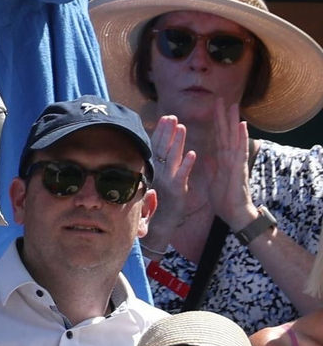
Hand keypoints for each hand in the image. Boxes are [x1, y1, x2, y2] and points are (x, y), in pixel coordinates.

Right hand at [146, 115, 196, 239]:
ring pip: (171, 157)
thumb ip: (155, 169)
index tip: (165, 118)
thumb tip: (155, 154)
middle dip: (167, 131)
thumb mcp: (152, 185)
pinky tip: (193, 153)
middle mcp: (157, 173)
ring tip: (182, 126)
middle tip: (172, 116)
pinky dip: (187, 164)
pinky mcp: (176, 191)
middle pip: (161, 147)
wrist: (155, 228)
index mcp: (153, 170)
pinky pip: (182, 175)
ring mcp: (166, 181)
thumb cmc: (155, 206)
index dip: (161, 132)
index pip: (156, 147)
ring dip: (176, 141)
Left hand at [208, 102, 257, 226]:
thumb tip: (206, 155)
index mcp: (222, 159)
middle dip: (223, 116)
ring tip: (234, 105)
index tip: (214, 107)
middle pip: (226, 133)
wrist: (235, 214)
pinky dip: (242, 137)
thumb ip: (210, 167)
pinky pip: (240, 150)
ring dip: (234, 121)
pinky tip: (242, 125)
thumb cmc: (225, 199)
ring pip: (234, 137)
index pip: (218, 136)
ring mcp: (236, 161)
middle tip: (222, 99)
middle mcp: (230, 157)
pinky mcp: (239, 168)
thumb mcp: (212, 180)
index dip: (216, 122)